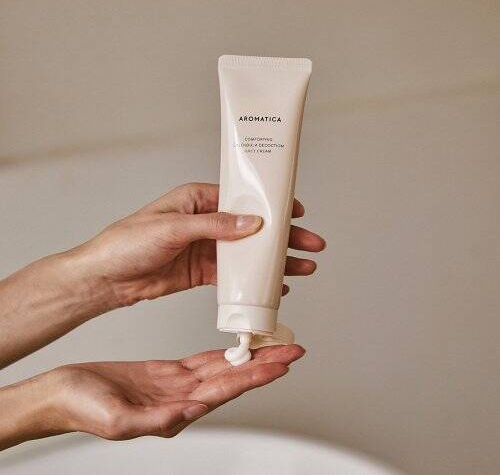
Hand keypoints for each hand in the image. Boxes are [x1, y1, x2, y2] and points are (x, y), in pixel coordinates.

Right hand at [0, 345, 304, 447]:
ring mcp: (177, 386)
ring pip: (223, 370)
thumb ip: (153, 420)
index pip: (226, 391)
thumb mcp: (114, 419)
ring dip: (250, 358)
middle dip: (265, 364)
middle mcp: (182, 400)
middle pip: (233, 379)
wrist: (61, 393)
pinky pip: (204, 361)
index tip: (281, 363)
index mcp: (173, 413)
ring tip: (273, 345)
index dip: (256, 377)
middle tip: (291, 349)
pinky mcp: (168, 374)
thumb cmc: (81, 407)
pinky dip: (224, 354)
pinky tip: (238, 347)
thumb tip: (187, 414)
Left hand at [75, 182, 325, 307]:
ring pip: (248, 253)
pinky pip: (235, 276)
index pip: (242, 199)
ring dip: (274, 261)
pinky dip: (254, 281)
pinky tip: (275, 286)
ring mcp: (206, 248)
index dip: (271, 205)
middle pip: (252, 228)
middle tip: (310, 244)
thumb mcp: (173, 227)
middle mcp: (205, 222)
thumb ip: (214, 226)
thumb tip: (252, 224)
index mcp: (197, 200)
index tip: (296, 211)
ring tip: (303, 267)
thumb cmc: (128, 242)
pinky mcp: (203, 271)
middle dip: (283, 237)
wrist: (106, 278)